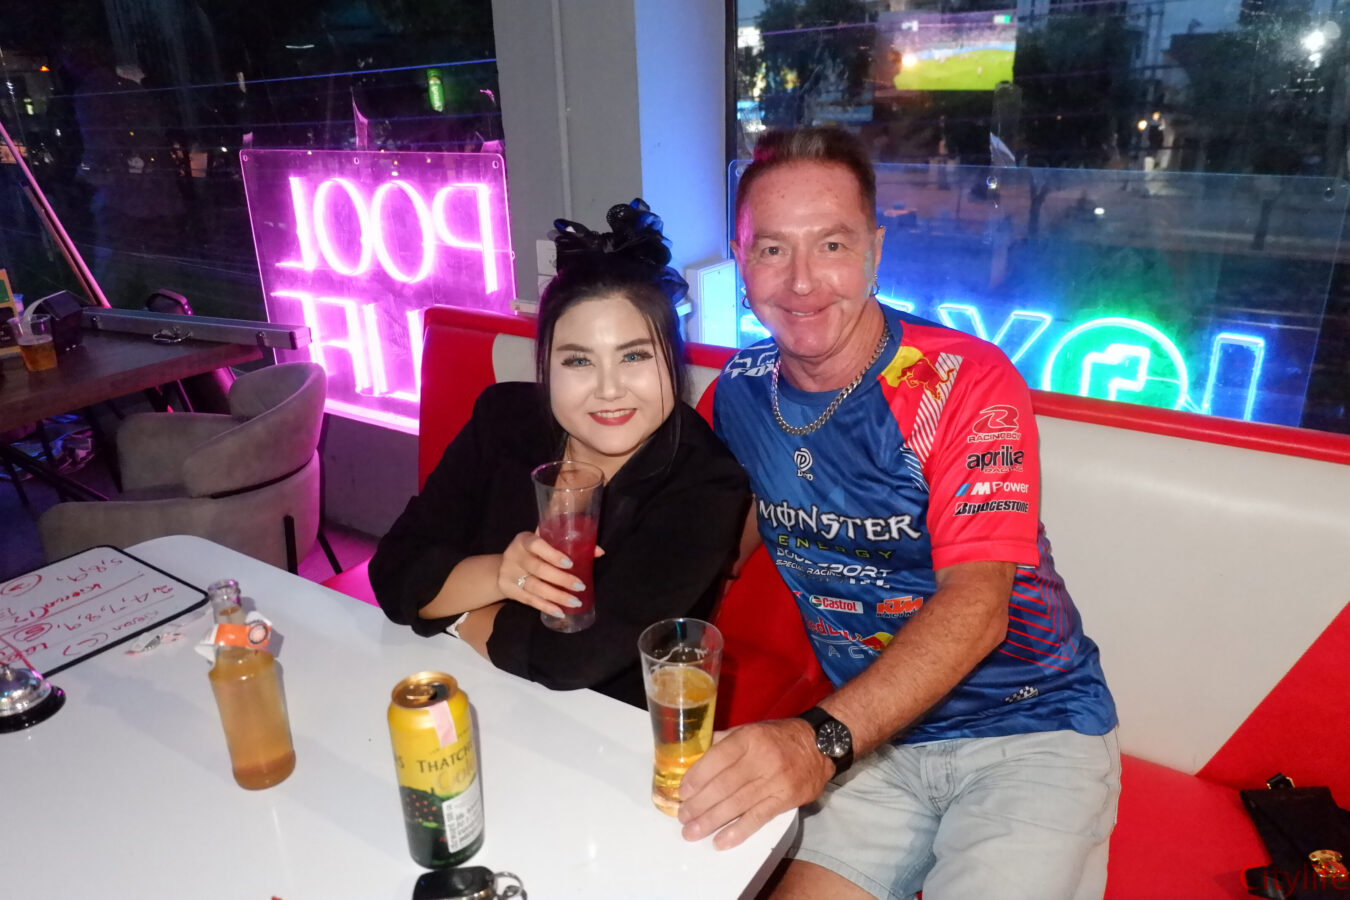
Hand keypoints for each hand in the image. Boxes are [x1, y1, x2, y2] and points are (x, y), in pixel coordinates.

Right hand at [496, 532, 602, 619]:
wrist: (501, 568)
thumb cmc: (531, 553)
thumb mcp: (543, 543)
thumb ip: (567, 544)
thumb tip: (599, 552)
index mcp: (523, 540)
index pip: (537, 545)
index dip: (553, 554)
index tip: (571, 564)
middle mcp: (515, 556)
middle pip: (538, 569)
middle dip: (561, 579)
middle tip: (580, 586)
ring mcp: (510, 575)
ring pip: (535, 587)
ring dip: (557, 596)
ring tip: (575, 601)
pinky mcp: (510, 591)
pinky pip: (529, 600)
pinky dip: (546, 606)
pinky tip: (560, 611)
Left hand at [677, 718, 832, 849]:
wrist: (819, 746)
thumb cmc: (778, 737)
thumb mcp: (750, 729)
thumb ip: (722, 742)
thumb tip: (692, 756)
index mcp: (750, 737)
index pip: (718, 758)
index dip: (698, 776)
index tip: (682, 791)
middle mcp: (762, 759)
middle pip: (724, 785)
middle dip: (699, 803)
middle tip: (683, 816)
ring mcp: (775, 781)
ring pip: (737, 804)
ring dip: (711, 820)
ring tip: (692, 831)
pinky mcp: (785, 800)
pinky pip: (758, 818)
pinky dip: (738, 831)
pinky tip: (720, 841)